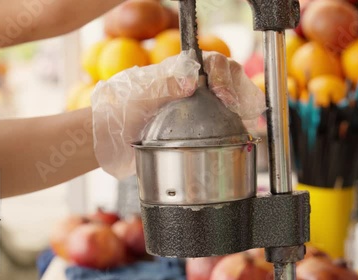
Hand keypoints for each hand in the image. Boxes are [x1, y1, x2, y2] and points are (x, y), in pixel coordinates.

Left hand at [92, 51, 264, 178]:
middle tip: (234, 107)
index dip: (223, 74)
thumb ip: (163, 85)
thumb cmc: (120, 112)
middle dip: (237, 86)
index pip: (212, 62)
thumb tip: (191, 81)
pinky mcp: (204, 126)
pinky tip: (243, 128)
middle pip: (228, 75)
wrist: (112, 141)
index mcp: (180, 73)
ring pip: (232, 96)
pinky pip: (228, 119)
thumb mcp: (139, 95)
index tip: (222, 95)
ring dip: (242, 101)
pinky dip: (240, 121)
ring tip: (245, 117)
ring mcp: (201, 106)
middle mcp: (194, 86)